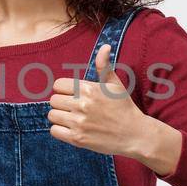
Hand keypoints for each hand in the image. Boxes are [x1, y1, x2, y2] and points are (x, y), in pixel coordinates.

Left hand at [47, 42, 181, 174]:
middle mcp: (82, 104)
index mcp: (89, 89)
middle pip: (54, 100)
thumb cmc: (124, 107)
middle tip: (73, 107)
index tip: (72, 95)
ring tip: (72, 118)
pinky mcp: (78, 139)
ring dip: (60, 116)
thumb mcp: (115, 84)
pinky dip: (60, 130)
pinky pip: (54, 131)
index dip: (64, 89)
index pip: (58, 84)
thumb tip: (105, 46)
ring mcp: (79, 123)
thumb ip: (104, 66)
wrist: (135, 134)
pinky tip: (71, 128)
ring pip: (52, 115)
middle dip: (62, 103)